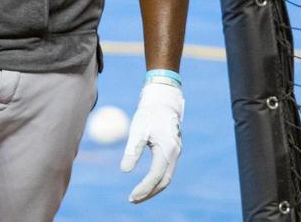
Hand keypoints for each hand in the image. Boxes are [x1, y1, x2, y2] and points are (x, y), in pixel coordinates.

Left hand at [120, 81, 183, 202]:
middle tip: (133, 199)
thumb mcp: (137, 131)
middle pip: (164, 181)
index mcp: (167, 150)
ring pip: (167, 177)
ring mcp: (176, 153)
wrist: (163, 101)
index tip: (132, 197)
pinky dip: (157, 179)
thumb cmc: (148, 114)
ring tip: (138, 194)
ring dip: (154, 187)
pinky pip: (167, 170)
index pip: (156, 177)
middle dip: (149, 192)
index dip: (144, 188)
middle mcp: (175, 154)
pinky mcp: (173, 150)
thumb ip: (132, 151)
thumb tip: (124, 171)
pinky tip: (147, 181)